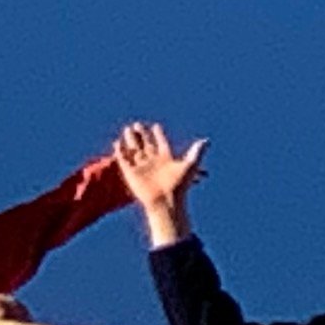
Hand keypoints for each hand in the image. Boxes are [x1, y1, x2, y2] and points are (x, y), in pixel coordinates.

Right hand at [112, 119, 203, 244]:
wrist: (166, 200)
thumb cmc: (179, 184)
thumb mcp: (191, 164)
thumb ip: (197, 151)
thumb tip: (207, 140)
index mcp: (166, 159)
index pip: (161, 144)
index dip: (158, 135)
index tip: (156, 126)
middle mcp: (153, 163)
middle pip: (146, 145)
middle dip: (142, 135)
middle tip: (137, 124)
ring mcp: (142, 168)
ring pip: (134, 150)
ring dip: (130, 140)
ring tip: (127, 129)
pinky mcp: (131, 173)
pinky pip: (124, 160)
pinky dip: (120, 151)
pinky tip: (117, 143)